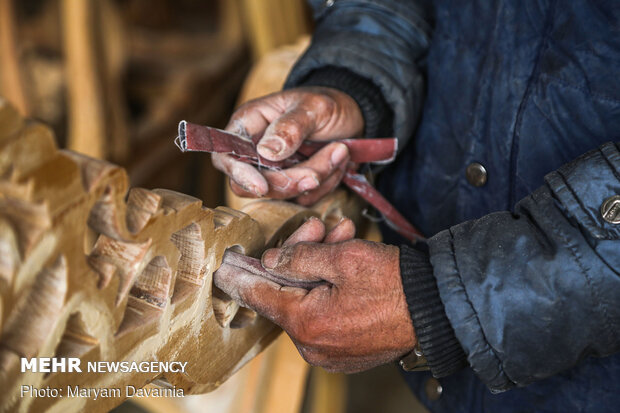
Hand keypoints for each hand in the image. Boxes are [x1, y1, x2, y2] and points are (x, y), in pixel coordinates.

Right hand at [212, 87, 363, 204]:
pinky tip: (338, 162)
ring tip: (339, 152)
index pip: (226, 156)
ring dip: (317, 179)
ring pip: (283, 195)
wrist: (352, 116)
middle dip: (292, 180)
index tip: (262, 187)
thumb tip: (266, 151)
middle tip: (329, 160)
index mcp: (249, 125)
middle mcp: (256, 151)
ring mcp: (274, 172)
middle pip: (256, 185)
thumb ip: (291, 126)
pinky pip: (303, 199)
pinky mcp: (293, 185)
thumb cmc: (327, 104)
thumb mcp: (315, 106)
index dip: (239, 174)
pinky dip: (326, 185)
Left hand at [213, 217, 415, 372]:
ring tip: (342, 239)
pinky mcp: (348, 352)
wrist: (438, 309)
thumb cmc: (394, 283)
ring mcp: (332, 353)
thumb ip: (299, 258)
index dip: (242, 277)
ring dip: (320, 272)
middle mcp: (314, 346)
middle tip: (317, 229)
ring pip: (309, 304)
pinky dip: (329, 292)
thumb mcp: (343, 258)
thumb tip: (272, 262)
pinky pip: (325, 317)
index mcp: (307, 323)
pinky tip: (344, 269)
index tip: (225, 269)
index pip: (261, 296)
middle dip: (300, 259)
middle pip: (289, 296)